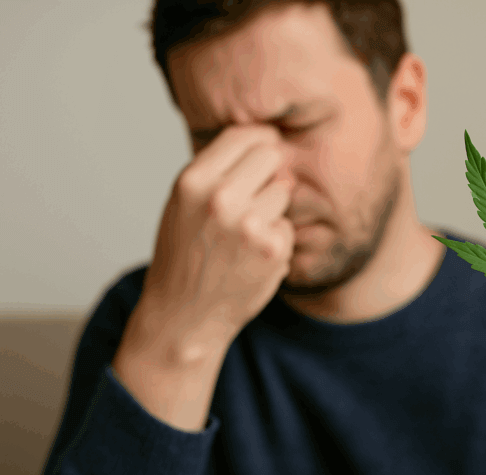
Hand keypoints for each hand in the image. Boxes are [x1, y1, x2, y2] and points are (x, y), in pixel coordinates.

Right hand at [135, 125, 295, 363]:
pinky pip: (288, 226)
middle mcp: (221, 198)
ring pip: (284, 191)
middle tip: (253, 197)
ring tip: (245, 234)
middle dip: (267, 173)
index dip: (259, 139)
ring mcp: (250, 225)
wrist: (183, 314)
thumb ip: (217, 171)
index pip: (243, 134)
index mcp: (193, 181)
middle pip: (271, 156)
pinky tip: (252, 257)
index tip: (263, 149)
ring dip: (272, 209)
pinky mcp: (273, 250)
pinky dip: (277, 240)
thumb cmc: (183, 255)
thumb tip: (267, 140)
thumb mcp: (183, 203)